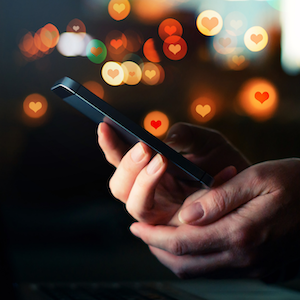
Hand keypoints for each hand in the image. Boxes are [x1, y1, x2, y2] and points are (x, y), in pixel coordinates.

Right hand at [97, 122, 249, 224]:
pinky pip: (163, 221)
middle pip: (120, 187)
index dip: (110, 145)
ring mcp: (161, 211)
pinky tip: (191, 177)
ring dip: (143, 183)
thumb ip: (186, 135)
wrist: (247, 187)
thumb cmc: (222, 160)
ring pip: (135, 206)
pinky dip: (174, 199)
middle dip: (127, 167)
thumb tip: (165, 139)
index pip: (119, 159)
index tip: (105, 126)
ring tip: (161, 160)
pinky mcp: (176, 228)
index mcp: (148, 169)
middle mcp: (149, 191)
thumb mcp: (207, 141)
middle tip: (143, 148)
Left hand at [130, 159, 299, 278]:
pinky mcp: (258, 268)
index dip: (155, 235)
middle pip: (186, 262)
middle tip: (141, 232)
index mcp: (241, 233)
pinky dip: (194, 258)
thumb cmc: (295, 183)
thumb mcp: (257, 179)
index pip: (183, 241)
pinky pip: (215, 269)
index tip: (135, 226)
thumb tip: (186, 215)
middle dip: (158, 248)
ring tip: (159, 237)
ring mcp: (252, 267)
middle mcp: (244, 257)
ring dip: (174, 255)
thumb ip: (220, 198)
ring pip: (198, 270)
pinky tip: (190, 241)